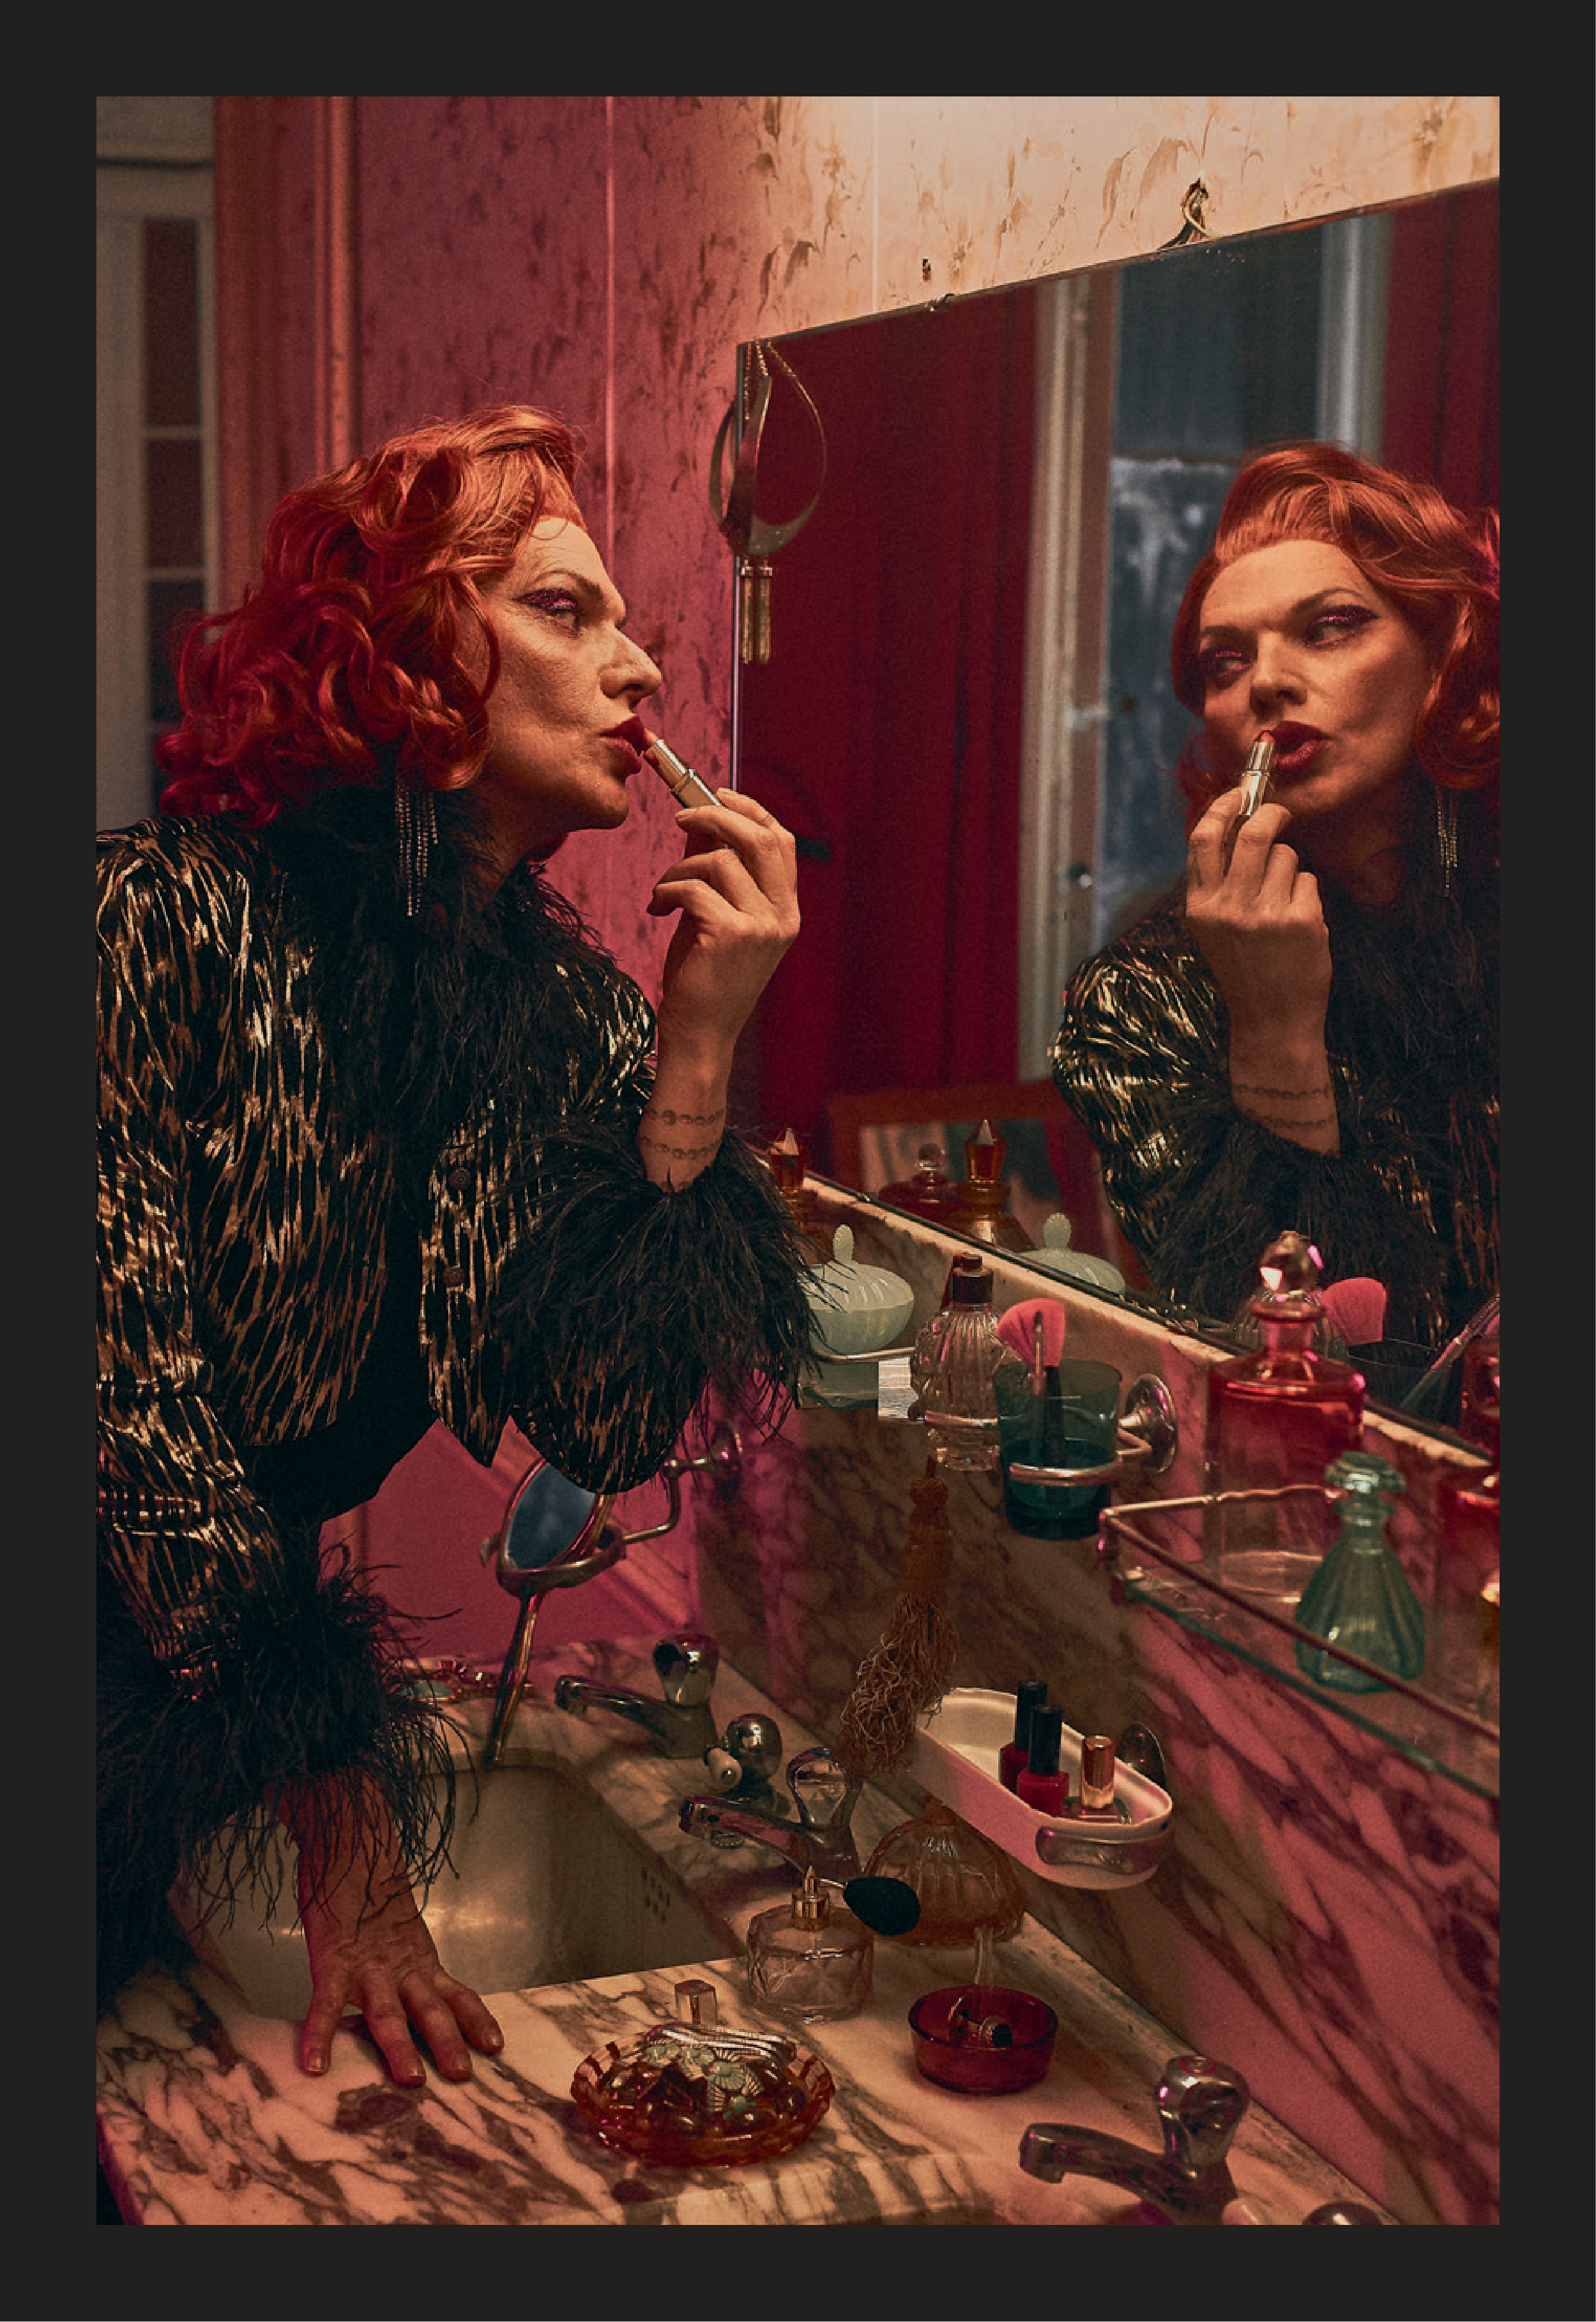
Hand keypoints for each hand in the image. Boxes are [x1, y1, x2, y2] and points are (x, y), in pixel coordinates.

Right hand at [286, 1781, 502, 2086]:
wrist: (350, 1834)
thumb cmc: (367, 1884)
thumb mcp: (396, 1925)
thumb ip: (402, 1952)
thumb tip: (409, 1980)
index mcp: (418, 1958)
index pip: (456, 1993)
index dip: (476, 2020)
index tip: (497, 2047)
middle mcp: (400, 1965)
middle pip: (430, 2009)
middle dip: (447, 2043)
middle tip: (463, 2077)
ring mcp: (367, 1963)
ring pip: (388, 2010)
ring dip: (401, 2045)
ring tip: (411, 2079)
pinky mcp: (331, 1956)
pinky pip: (324, 2002)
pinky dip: (319, 2034)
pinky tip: (314, 2064)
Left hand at [644, 778, 799, 1061]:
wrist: (698, 1036)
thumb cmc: (703, 979)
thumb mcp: (713, 916)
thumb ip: (715, 872)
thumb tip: (701, 821)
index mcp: (786, 911)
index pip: (781, 842)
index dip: (751, 811)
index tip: (717, 794)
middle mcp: (784, 917)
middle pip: (761, 838)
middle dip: (717, 815)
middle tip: (680, 817)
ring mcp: (762, 926)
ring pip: (719, 860)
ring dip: (679, 866)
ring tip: (663, 891)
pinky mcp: (733, 935)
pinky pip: (694, 887)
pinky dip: (667, 889)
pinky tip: (658, 908)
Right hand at [1184, 783, 1331, 1043]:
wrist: (1272, 1022)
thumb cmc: (1246, 968)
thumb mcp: (1214, 928)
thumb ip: (1217, 882)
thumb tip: (1233, 822)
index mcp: (1200, 907)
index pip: (1203, 839)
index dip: (1222, 808)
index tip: (1239, 794)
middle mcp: (1228, 907)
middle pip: (1251, 832)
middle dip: (1271, 814)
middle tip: (1282, 814)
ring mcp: (1265, 913)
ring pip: (1286, 855)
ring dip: (1291, 869)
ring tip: (1285, 903)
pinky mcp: (1301, 920)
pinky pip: (1309, 880)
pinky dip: (1308, 895)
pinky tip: (1301, 925)